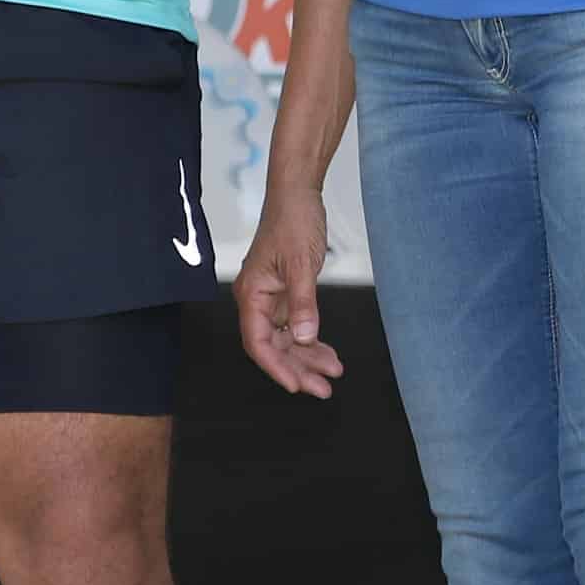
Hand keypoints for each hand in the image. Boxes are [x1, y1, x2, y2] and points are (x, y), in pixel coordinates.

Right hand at [232, 194, 344, 397]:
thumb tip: (304, 338)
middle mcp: (257, 299)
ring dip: (307, 357)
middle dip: (297, 369)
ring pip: (286, 339)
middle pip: (273, 346)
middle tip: (324, 390)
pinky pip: (295, 325)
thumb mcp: (302, 265)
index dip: (277, 368)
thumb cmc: (293, 221)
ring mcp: (271, 297)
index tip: (298, 387)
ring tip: (332, 374)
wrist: (297, 194)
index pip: (259, 342)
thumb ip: (303, 304)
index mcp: (252, 294)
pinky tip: (327, 352)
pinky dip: (310, 339)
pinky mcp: (285, 292)